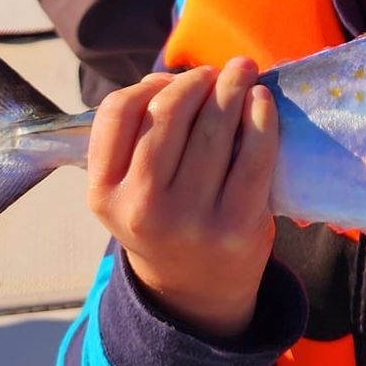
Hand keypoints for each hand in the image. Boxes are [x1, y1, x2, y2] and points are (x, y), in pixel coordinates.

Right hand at [86, 60, 279, 340]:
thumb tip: (165, 78)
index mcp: (104, 193)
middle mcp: (141, 207)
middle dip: (198, 81)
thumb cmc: (163, 219)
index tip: (175, 78)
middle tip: (218, 71)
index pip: (118, 112)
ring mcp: (190, 219)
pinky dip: (262, 118)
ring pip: (213, 129)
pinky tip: (262, 101)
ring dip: (232, 88)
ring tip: (243, 72)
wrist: (195, 293)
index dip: (151, 84)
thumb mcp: (126, 189)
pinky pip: (254, 155)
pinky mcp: (236, 226)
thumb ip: (135, 137)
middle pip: (169, 113)